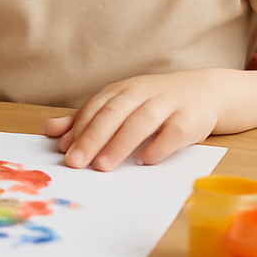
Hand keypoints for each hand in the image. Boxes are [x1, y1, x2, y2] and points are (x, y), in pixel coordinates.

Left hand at [43, 69, 226, 170]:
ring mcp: (168, 104)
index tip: (64, 152)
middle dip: (93, 137)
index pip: (96, 107)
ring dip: (120, 144)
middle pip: (114, 113)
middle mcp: (143, 93)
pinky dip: (159, 146)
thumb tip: (50, 131)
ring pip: (141, 121)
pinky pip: (174, 132)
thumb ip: (86, 119)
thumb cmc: (155, 103)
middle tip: (76, 162)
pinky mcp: (191, 118)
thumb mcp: (120, 105)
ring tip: (103, 166)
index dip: (79, 128)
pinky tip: (145, 161)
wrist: (206, 91)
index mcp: (123, 90)